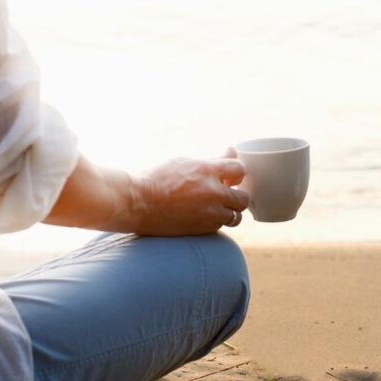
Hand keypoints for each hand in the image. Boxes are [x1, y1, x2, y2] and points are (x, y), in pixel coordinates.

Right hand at [126, 149, 248, 235]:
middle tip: (225, 195)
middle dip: (236, 196)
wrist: (137, 203)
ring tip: (215, 208)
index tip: (228, 177)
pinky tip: (203, 216)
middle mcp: (213, 193)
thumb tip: (231, 151)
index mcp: (207, 171)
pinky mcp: (202, 229)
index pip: (239, 169)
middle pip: (243, 198)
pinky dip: (216, 223)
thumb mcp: (185, 162)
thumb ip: (212, 160)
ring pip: (236, 217)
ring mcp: (209, 213)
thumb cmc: (158, 178)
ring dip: (229, 212)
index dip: (235, 173)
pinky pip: (220, 227)